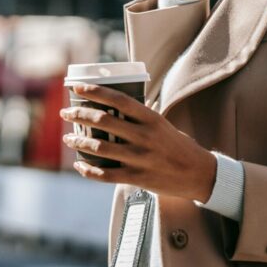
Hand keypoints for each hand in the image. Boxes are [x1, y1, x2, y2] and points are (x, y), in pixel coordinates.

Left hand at [59, 83, 216, 203]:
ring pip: (100, 148)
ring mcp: (141, 158)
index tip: (76, 88)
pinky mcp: (138, 178)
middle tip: (66, 114)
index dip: (95, 92)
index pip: (119, 100)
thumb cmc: (179, 147)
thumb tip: (114, 109)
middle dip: (79, 115)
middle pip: (104, 121)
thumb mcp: (164, 125)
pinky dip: (88, 170)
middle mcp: (145, 137)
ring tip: (69, 138)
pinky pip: (105, 174)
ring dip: (79, 141)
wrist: (199, 174)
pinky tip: (80, 165)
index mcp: (152, 119)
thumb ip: (141, 119)